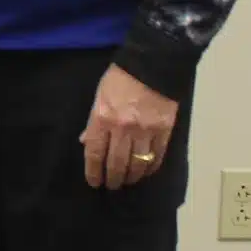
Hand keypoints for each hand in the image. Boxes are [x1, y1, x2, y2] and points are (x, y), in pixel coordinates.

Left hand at [80, 65, 178, 188]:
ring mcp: (145, 132)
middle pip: (116, 164)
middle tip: (112, 185)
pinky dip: (150, 167)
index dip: (93, 171)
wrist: (152, 65)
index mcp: (102, 118)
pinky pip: (157, 157)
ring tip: (128, 180)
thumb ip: (93, 122)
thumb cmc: (120, 78)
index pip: (94, 153)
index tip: (94, 182)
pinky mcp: (164, 132)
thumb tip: (86, 142)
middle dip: (113, 179)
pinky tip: (146, 171)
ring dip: (131, 177)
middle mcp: (122, 129)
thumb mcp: (99, 96)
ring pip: (137, 164)